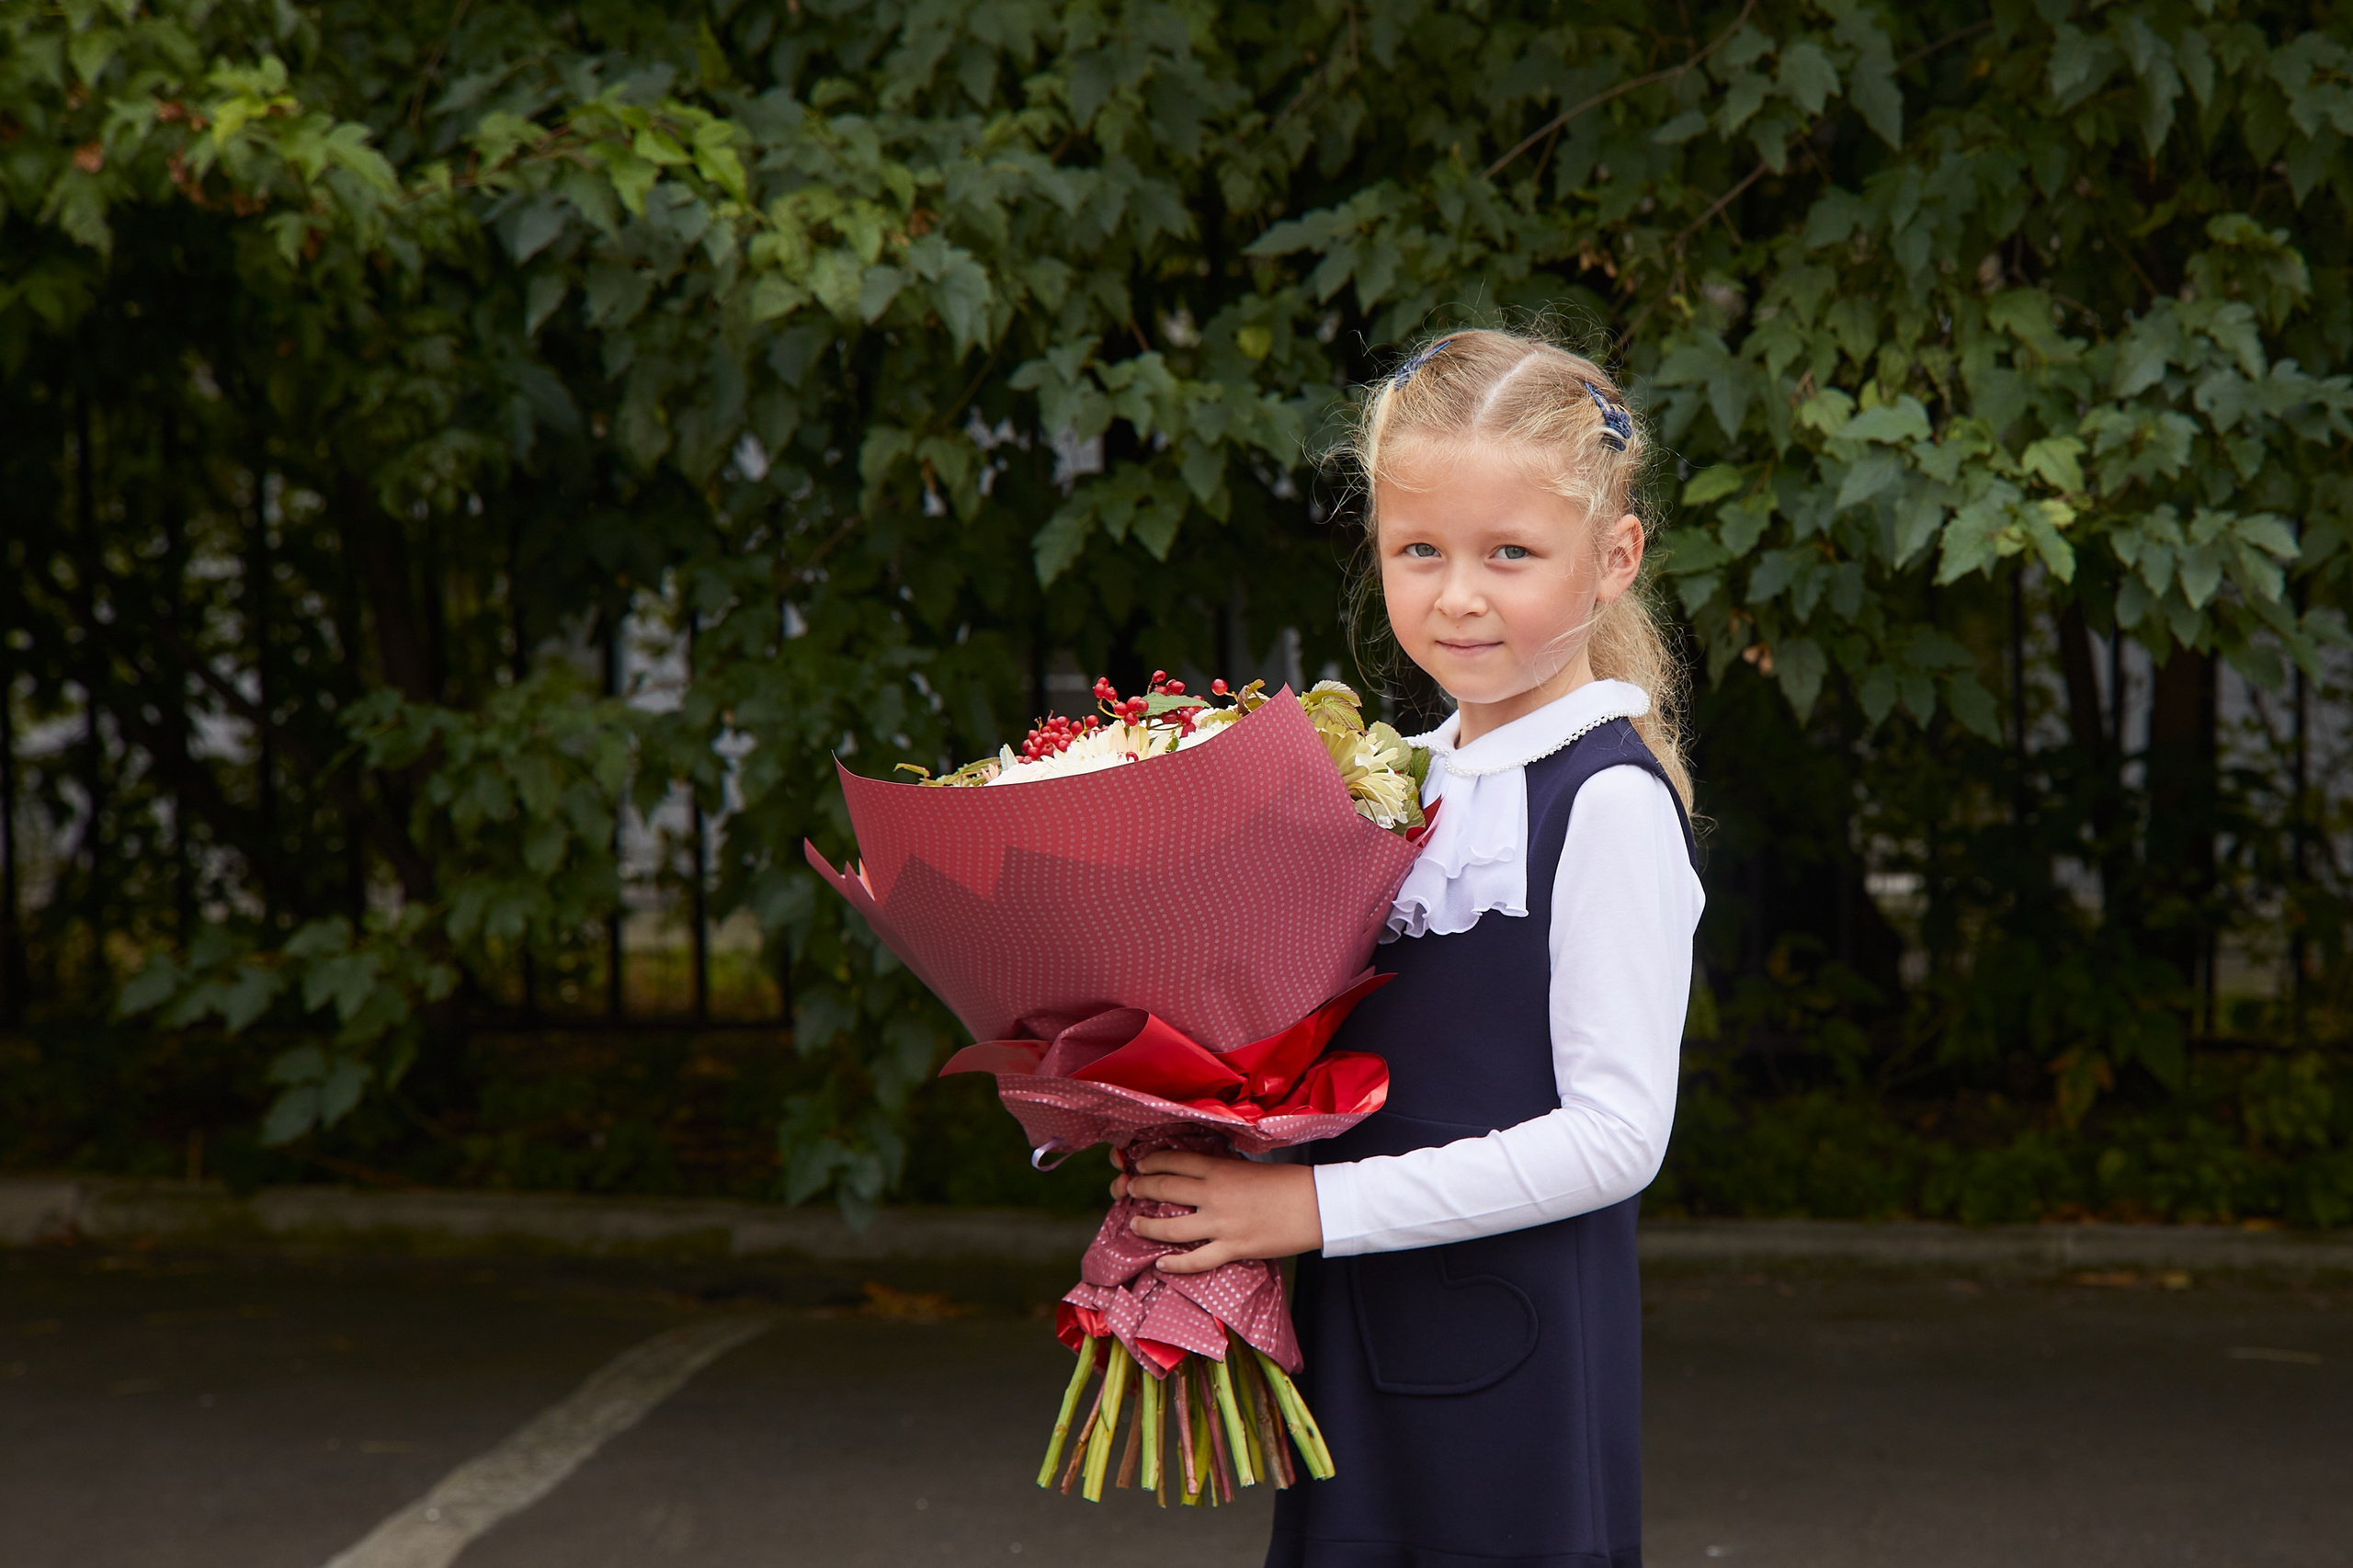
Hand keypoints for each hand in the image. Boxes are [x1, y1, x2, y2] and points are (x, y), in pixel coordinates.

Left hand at [1107, 1148, 1322, 1272]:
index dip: (1150, 1162)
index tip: (1140, 1165)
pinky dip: (1175, 1264)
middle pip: (1164, 1188)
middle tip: (1127, 1189)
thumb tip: (1200, 1174)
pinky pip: (1196, 1260)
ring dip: (1148, 1225)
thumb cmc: (1288, 1182)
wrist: (1317, 1205)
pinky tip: (1160, 1264)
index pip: (1173, 1160)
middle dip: (1139, 1188)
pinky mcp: (1233, 1248)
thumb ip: (1222, 1170)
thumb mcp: (1249, 1166)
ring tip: (1135, 1223)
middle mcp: (1214, 1194)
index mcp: (1220, 1168)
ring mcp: (1221, 1223)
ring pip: (1171, 1227)